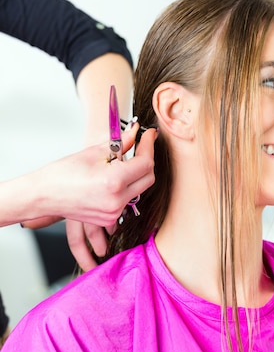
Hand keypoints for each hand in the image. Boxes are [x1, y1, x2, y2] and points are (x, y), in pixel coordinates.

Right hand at [22, 125, 156, 270]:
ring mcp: (114, 212)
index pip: (146, 163)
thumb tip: (135, 132)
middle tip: (139, 146)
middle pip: (148, 178)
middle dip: (146, 160)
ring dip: (135, 175)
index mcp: (114, 181)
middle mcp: (117, 200)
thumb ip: (120, 143)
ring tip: (118, 164)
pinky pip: (127, 200)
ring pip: (138, 190)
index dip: (149, 146)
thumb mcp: (94, 152)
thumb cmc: (63, 173)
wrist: (45, 195)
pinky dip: (125, 188)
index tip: (149, 135)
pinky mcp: (110, 219)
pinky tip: (111, 180)